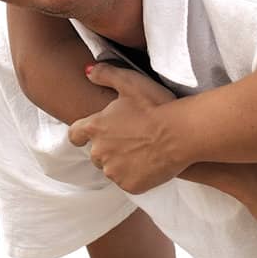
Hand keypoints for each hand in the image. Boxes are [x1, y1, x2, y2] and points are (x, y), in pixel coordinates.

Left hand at [68, 63, 182, 193]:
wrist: (181, 133)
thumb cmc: (156, 106)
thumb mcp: (130, 82)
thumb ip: (105, 74)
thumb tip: (88, 72)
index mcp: (95, 127)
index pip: (75, 134)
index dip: (82, 134)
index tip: (90, 134)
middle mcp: (99, 152)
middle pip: (96, 153)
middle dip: (109, 147)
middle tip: (130, 139)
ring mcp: (114, 171)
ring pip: (112, 169)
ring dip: (122, 162)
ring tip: (143, 150)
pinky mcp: (129, 185)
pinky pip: (128, 182)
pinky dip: (136, 175)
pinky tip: (150, 163)